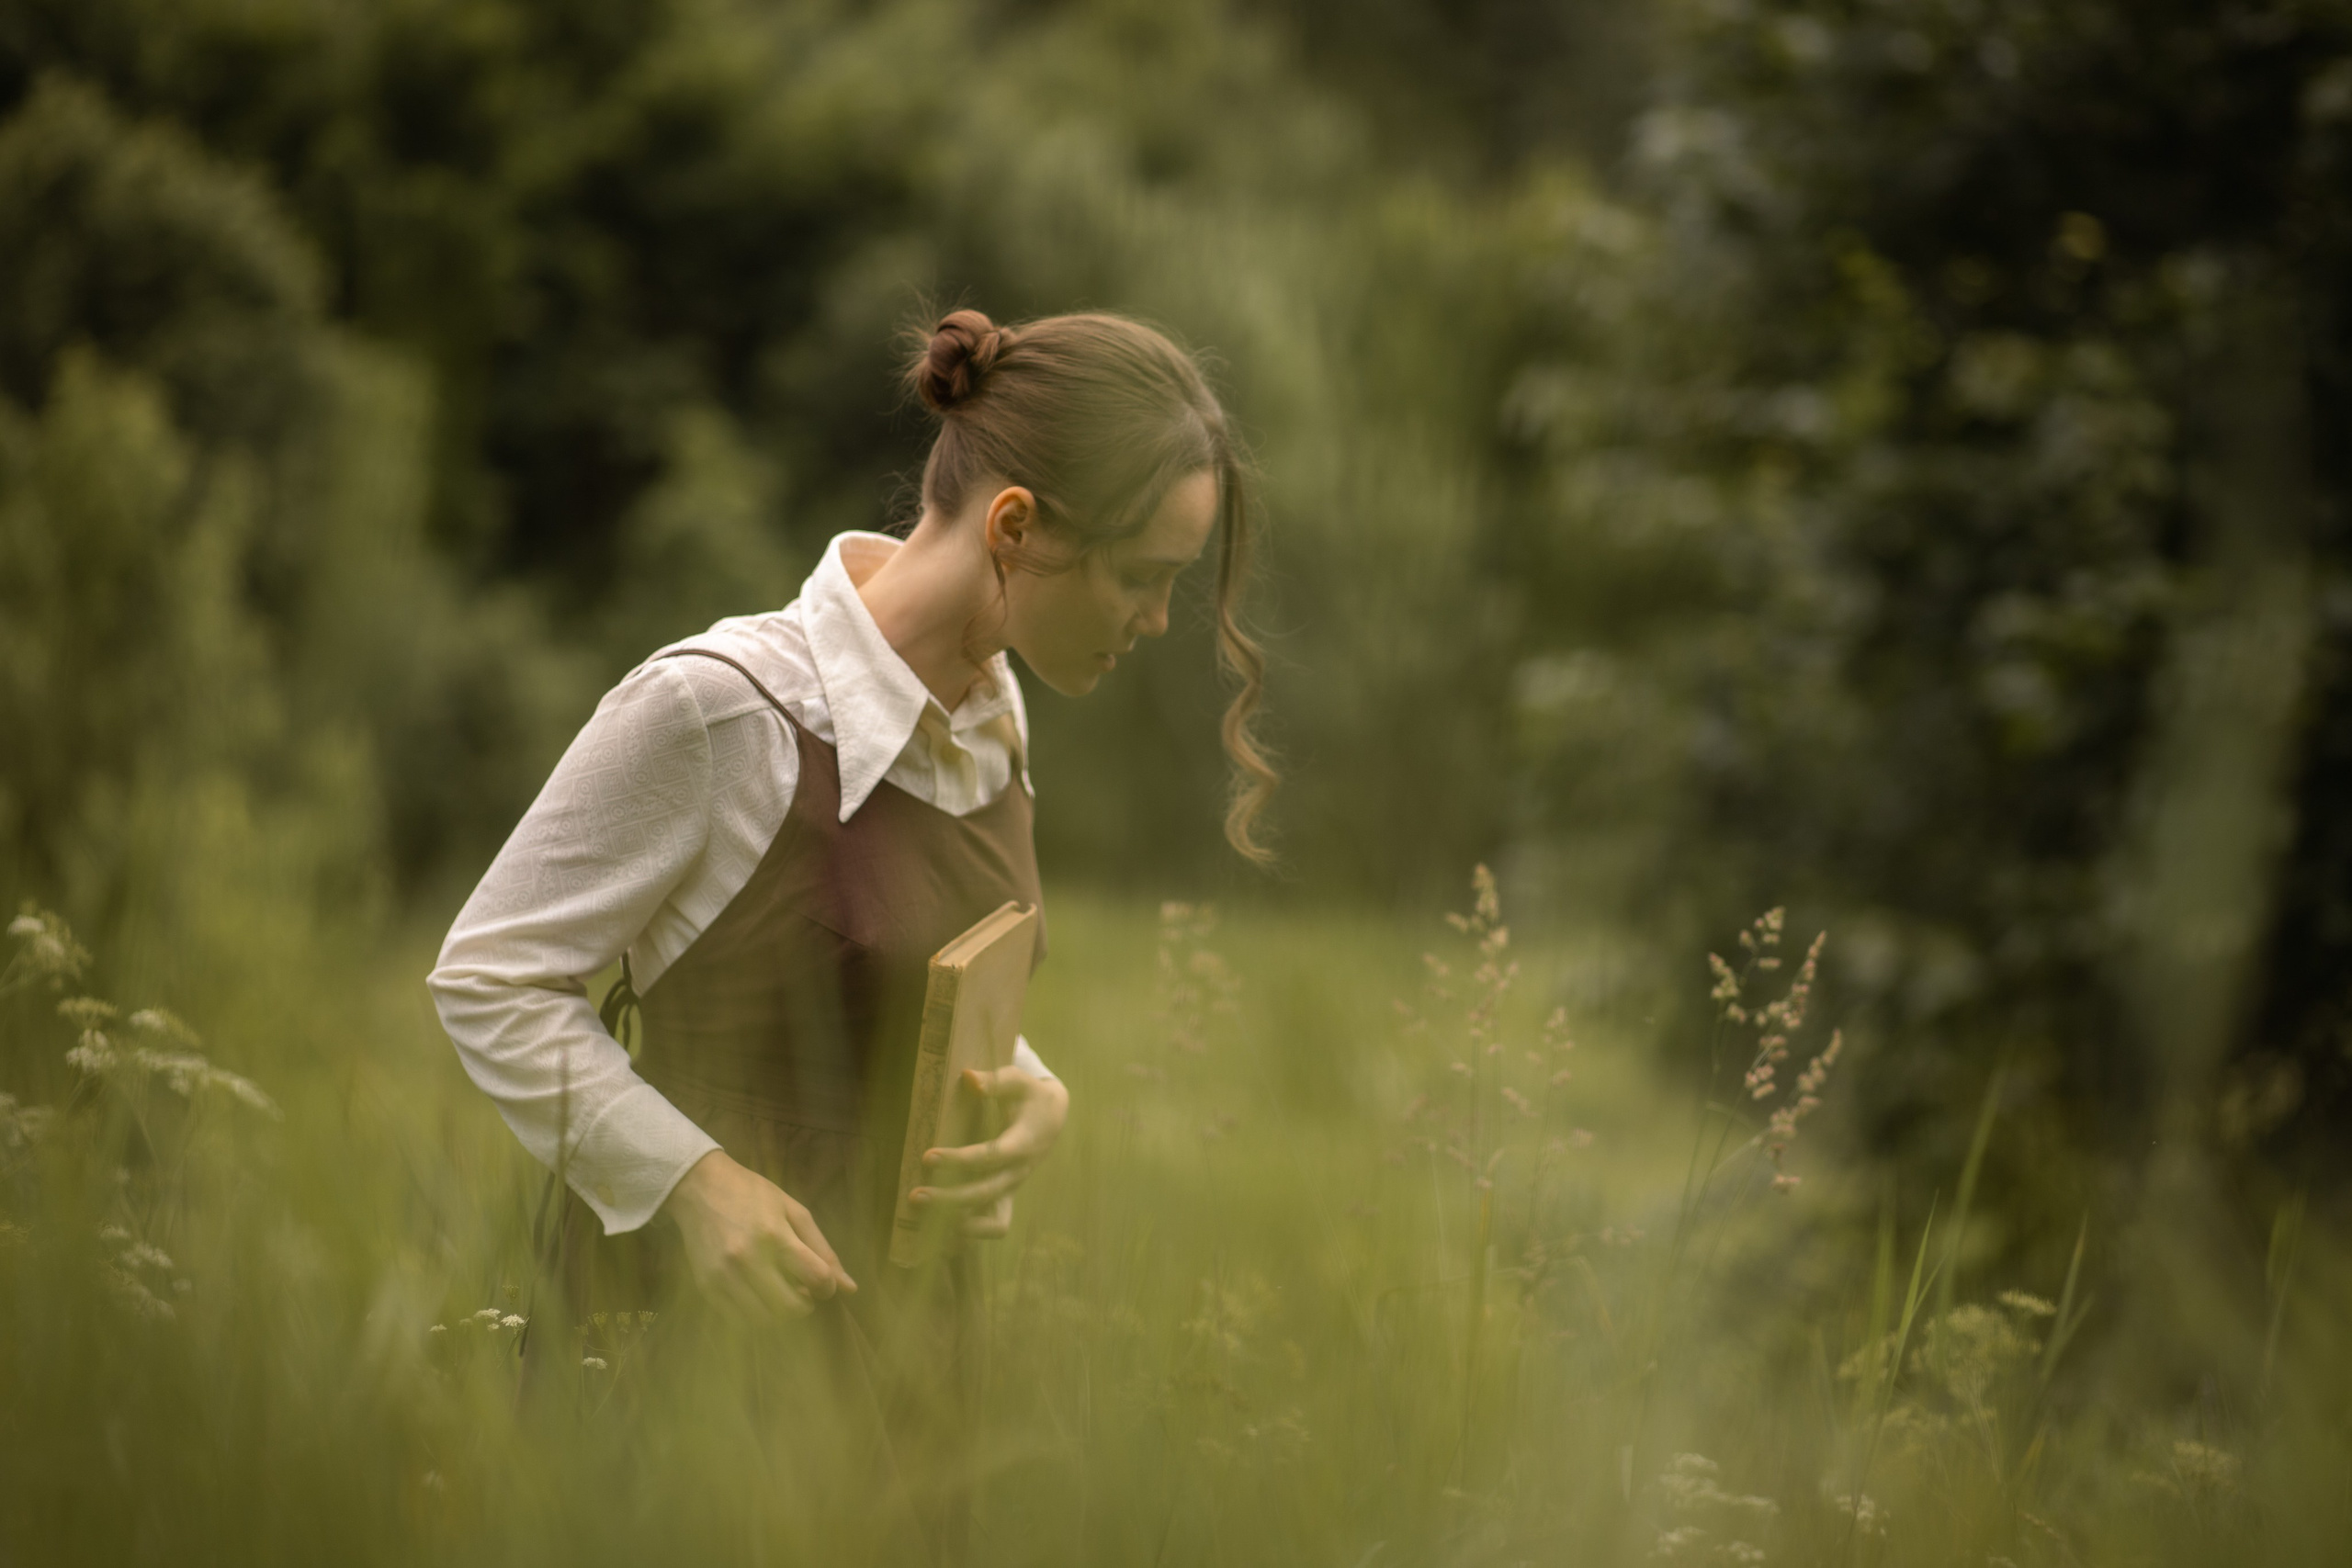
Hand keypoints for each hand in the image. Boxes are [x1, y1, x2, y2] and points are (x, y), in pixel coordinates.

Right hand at [663, 1149, 856, 1320]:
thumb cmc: (752, 1195)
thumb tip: (850, 1289)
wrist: (699, 1188)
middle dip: (806, 1305)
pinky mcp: (707, 1287)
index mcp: (774, 1235)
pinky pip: (739, 1320)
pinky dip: (756, 1315)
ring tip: (781, 1294)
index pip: (816, 1278)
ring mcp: (724, 1276)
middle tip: (804, 1291)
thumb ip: (823, 1249)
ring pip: (764, 1320)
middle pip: (791, 1307)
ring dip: (781, 1314)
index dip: (828, 1286)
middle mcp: (747, 1259)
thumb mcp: (793, 1210)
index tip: (823, 1281)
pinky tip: (759, 1296)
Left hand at [911, 1068, 1069, 1239]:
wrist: (1052, 1118)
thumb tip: (968, 1077)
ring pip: (993, 1222)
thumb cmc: (1030, 1096)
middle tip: (915, 1196)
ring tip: (925, 1223)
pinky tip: (938, 1235)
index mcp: (1022, 1143)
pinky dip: (968, 1234)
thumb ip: (996, 1081)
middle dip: (950, 1199)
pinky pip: (992, 1226)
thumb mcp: (1019, 1082)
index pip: (989, 1157)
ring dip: (959, 1225)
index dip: (958, 1161)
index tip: (927, 1157)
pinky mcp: (1006, 1197)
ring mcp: (1013, 1188)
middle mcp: (1019, 1172)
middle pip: (985, 1194)